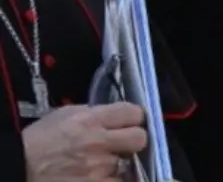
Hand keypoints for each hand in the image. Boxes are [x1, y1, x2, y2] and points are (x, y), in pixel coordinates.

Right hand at [23, 103, 146, 180]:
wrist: (17, 167)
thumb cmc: (38, 140)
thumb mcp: (64, 115)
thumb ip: (94, 113)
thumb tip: (115, 117)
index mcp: (91, 120)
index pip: (134, 113)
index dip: (133, 119)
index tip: (128, 124)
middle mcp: (98, 143)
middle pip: (140, 139)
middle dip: (133, 142)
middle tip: (122, 146)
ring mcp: (97, 169)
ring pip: (129, 166)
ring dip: (119, 167)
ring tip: (103, 166)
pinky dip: (111, 181)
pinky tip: (100, 178)